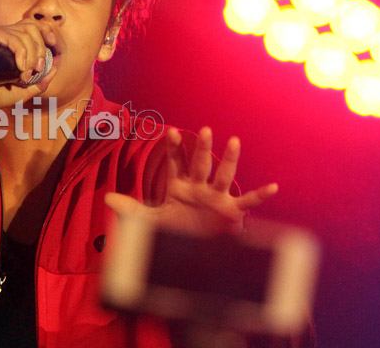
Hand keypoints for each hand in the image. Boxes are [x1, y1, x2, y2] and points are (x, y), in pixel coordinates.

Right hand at [0, 18, 58, 116]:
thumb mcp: (25, 88)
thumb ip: (42, 79)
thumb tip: (56, 64)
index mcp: (12, 41)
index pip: (35, 26)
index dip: (48, 34)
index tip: (57, 49)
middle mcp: (4, 33)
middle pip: (33, 26)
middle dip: (42, 48)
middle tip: (39, 69)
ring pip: (25, 33)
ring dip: (31, 56)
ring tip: (25, 75)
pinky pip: (12, 37)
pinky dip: (21, 53)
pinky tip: (19, 68)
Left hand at [105, 127, 277, 235]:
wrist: (191, 249)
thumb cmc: (173, 229)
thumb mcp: (148, 220)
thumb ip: (130, 208)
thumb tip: (106, 198)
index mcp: (180, 185)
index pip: (175, 162)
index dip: (173, 148)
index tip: (170, 131)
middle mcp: (199, 186)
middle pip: (200, 164)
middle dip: (201, 148)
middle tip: (204, 129)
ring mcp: (216, 197)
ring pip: (223, 175)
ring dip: (229, 160)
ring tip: (234, 141)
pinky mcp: (230, 212)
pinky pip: (247, 202)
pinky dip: (260, 195)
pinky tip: (273, 187)